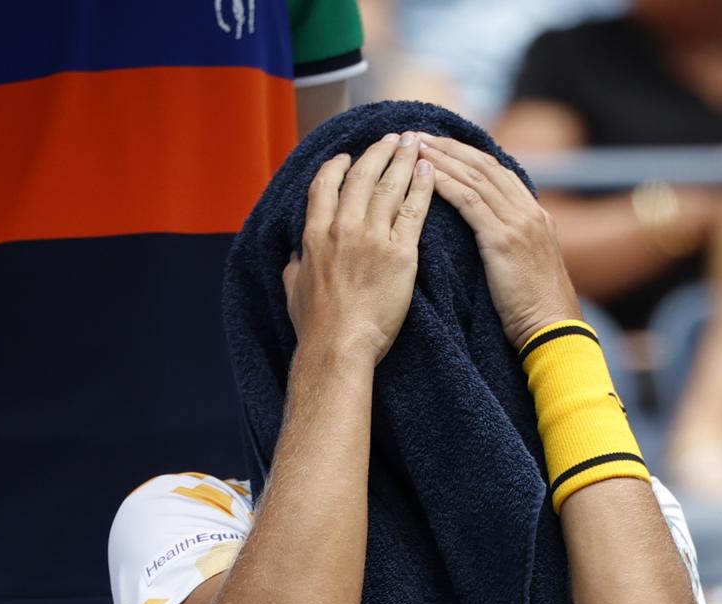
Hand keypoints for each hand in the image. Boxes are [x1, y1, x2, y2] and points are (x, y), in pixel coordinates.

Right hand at [282, 133, 434, 365]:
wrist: (338, 347)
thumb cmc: (315, 327)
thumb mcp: (293, 289)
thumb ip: (295, 266)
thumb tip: (294, 259)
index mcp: (315, 234)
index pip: (324, 185)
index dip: (337, 166)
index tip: (347, 156)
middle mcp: (343, 228)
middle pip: (362, 177)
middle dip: (378, 152)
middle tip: (393, 138)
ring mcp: (372, 238)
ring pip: (389, 187)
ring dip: (402, 160)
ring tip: (414, 143)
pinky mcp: (400, 254)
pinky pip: (414, 212)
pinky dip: (422, 187)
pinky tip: (429, 171)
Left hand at [418, 133, 580, 349]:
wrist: (554, 331)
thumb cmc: (537, 312)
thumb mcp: (529, 268)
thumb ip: (515, 245)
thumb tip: (491, 240)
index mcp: (536, 216)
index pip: (498, 173)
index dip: (467, 155)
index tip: (440, 146)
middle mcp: (529, 212)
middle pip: (484, 166)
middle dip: (449, 148)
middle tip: (419, 136)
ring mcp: (518, 224)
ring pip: (474, 178)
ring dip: (442, 160)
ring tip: (414, 149)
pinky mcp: (503, 241)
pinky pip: (469, 203)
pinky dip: (446, 185)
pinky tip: (425, 178)